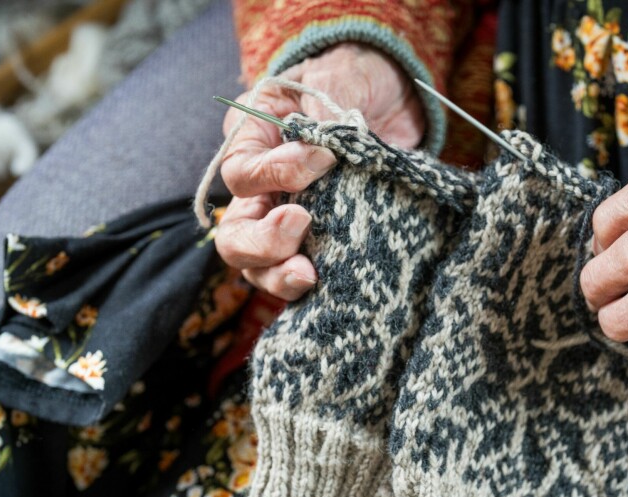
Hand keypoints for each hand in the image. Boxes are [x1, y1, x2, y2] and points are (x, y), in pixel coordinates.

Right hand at [215, 43, 425, 299]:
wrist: (392, 100)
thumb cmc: (355, 79)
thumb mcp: (338, 77)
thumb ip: (328, 111)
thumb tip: (325, 149)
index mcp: (252, 140)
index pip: (243, 172)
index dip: (278, 172)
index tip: (325, 160)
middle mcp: (260, 188)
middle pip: (235, 233)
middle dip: (262, 240)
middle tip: (300, 223)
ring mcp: (285, 221)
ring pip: (258, 266)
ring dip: (279, 275)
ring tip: (308, 275)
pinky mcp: (320, 244)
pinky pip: (299, 276)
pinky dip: (309, 288)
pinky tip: (329, 288)